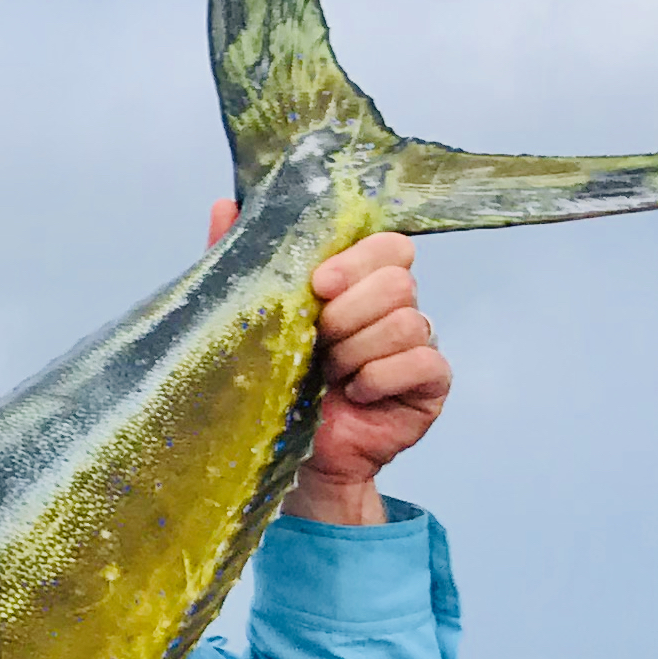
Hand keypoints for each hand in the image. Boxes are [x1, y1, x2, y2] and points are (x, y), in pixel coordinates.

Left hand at [209, 202, 450, 524]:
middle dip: (348, 313)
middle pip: (399, 282)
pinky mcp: (431, 383)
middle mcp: (397, 308)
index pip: (389, 244)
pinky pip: (422, 362)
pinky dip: (380, 378)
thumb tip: (226, 203)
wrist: (291, 455)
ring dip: (356, 350)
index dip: (358, 259)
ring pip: (406, 322)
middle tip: (318, 340)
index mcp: (361, 283)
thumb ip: (244, 263)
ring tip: (329, 374)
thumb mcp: (251, 318)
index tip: (319, 284)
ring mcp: (419, 344)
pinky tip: (355, 394)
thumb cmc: (275, 384)